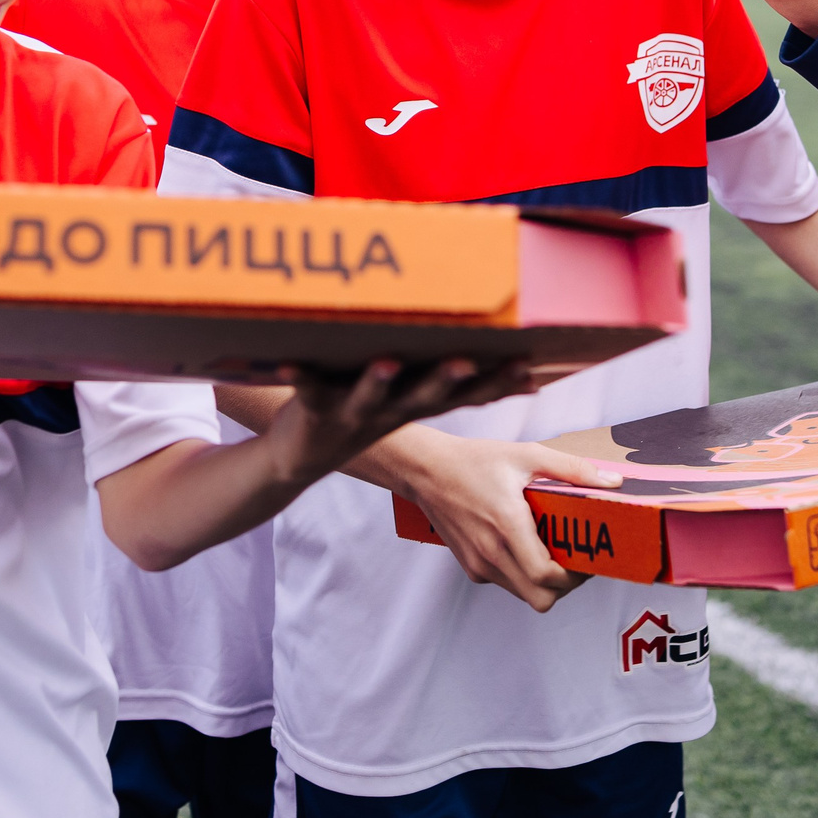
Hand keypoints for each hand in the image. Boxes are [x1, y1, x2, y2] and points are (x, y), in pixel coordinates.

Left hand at [271, 357, 537, 481]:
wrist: (301, 457)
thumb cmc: (365, 413)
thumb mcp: (414, 400)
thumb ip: (457, 382)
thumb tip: (522, 370)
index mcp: (418, 406)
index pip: (467, 395)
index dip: (497, 383)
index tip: (527, 365)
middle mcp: (392, 412)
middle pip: (424, 397)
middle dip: (445, 378)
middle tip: (465, 360)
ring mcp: (353, 414)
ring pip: (370, 397)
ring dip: (378, 381)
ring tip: (388, 362)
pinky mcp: (315, 410)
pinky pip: (307, 392)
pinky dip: (300, 378)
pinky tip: (290, 364)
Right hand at [390, 430, 624, 611]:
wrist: (426, 470)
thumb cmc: (475, 460)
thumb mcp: (527, 455)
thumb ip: (573, 470)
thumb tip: (612, 482)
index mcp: (507, 525)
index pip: (546, 575)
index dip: (575, 576)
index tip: (590, 559)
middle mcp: (491, 552)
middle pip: (541, 599)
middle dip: (565, 587)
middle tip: (576, 562)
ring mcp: (479, 564)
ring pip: (525, 595)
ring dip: (544, 583)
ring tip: (553, 551)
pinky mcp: (472, 568)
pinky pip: (507, 584)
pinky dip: (523, 575)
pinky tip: (525, 546)